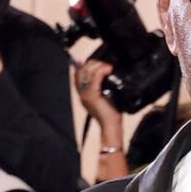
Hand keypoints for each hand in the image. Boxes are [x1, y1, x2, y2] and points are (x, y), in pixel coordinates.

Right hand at [75, 59, 126, 180]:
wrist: (111, 128)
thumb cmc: (111, 115)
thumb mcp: (107, 97)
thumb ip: (104, 86)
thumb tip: (108, 74)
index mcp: (83, 93)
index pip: (79, 73)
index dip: (87, 64)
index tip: (99, 63)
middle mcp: (81, 93)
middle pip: (81, 70)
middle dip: (94, 63)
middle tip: (105, 65)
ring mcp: (85, 94)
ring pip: (87, 71)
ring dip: (98, 66)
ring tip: (108, 67)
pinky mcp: (92, 96)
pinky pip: (94, 78)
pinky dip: (101, 71)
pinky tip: (108, 70)